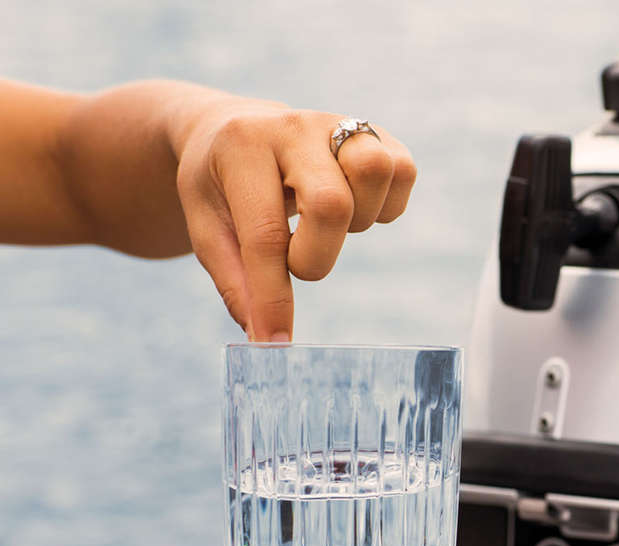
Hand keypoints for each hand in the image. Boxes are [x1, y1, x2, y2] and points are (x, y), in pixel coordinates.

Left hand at [172, 98, 415, 340]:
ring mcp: (339, 123)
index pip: (264, 234)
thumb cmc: (219, 184)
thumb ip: (234, 279)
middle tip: (295, 261)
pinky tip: (353, 207)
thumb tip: (264, 335)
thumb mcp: (205, 225)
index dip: (273, 297)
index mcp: (240, 146)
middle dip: (317, 256)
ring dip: (357, 222)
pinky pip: (404, 173)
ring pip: (377, 173)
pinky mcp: (376, 133)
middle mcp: (293, 126)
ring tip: (326, 224)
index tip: (275, 341)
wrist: (232, 128)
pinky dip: (385, 205)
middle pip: (331, 203)